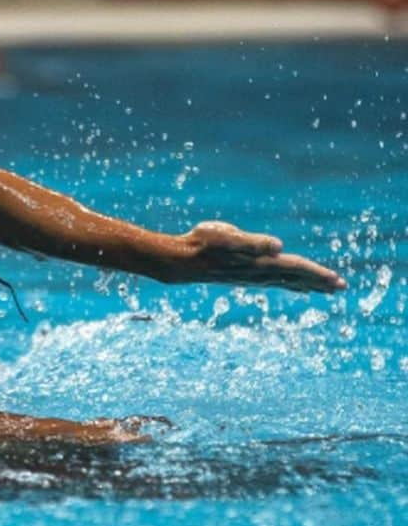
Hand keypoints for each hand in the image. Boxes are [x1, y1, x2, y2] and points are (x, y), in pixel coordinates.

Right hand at [180, 221, 345, 292]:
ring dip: (308, 285)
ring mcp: (254, 276)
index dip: (317, 273)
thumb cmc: (203, 244)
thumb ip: (254, 241)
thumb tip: (279, 246)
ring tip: (326, 290)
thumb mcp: (227, 236)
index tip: (337, 280)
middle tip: (342, 288)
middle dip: (320, 282)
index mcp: (260, 262)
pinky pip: (278, 282)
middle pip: (297, 278)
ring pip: (288, 282)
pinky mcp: (248, 275)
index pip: (296, 267)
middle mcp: (260, 273)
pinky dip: (292, 283)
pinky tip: (296, 286)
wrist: (183, 261)